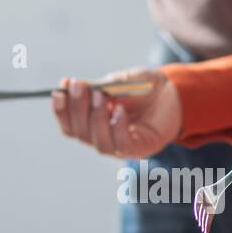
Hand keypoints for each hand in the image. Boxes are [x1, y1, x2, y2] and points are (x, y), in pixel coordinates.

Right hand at [52, 69, 181, 158]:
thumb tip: (69, 86)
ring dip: (96, 119)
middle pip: (80, 134)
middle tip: (79, 87)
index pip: (70, 125)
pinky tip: (119, 110)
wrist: (174, 91)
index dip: (61, 111)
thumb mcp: (117, 83)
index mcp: (94, 124)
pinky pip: (122, 145)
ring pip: (98, 142)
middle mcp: (105, 138)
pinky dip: (117, 127)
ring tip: (100, 96)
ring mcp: (122, 147)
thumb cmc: (143, 87)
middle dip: (76, 110)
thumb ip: (96, 89)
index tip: (58, 91)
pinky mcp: (140, 149)